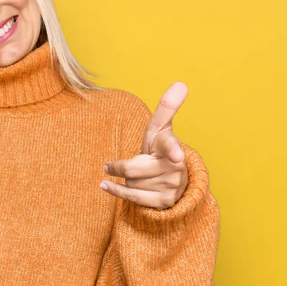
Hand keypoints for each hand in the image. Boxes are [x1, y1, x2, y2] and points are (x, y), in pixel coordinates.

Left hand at [100, 82, 189, 209]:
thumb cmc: (159, 149)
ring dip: (126, 178)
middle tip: (117, 164)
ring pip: (131, 182)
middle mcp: (175, 167)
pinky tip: (105, 185)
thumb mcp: (160, 128)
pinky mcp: (164, 201)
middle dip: (121, 166)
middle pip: (132, 168)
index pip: (171, 146)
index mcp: (171, 145)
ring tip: (136, 175)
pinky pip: (133, 197)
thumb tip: (181, 83)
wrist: (170, 179)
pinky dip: (116, 190)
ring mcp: (171, 186)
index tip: (176, 156)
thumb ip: (167, 107)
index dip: (172, 151)